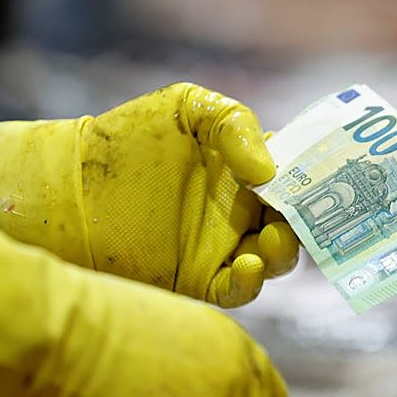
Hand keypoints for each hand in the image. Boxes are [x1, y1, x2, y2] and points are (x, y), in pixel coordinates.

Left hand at [0, 83, 297, 307]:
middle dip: (310, 221)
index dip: (317, 178)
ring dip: (284, 252)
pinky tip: (247, 265)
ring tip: (269, 240)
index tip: (330, 179)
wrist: (67, 186)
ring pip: (274, 258)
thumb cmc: (125, 137)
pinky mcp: (198, 278)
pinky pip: (238, 288)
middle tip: (301, 215)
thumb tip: (269, 171)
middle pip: (295, 221)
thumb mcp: (185, 108)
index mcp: (246, 168)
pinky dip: (251, 282)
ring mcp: (221, 245)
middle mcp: (241, 209)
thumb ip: (234, 124)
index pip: (297, 175)